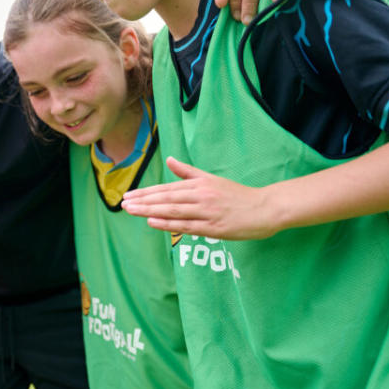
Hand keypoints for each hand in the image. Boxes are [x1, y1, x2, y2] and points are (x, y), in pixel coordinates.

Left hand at [121, 157, 280, 239]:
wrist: (265, 208)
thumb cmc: (236, 195)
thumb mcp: (211, 179)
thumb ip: (188, 171)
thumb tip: (170, 160)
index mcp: (199, 184)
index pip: (167, 188)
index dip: (146, 192)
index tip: (129, 195)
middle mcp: (201, 196)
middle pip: (166, 198)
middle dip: (143, 201)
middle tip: (123, 203)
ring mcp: (207, 212)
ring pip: (173, 211)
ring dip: (150, 210)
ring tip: (131, 210)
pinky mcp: (214, 228)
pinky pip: (187, 225)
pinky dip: (168, 224)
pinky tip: (152, 222)